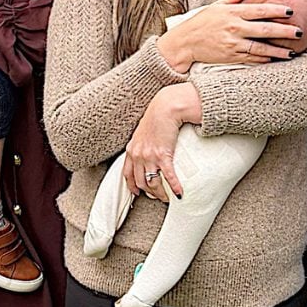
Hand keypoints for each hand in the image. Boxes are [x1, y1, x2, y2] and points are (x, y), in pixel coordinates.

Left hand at [122, 85, 201, 200]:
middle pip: (140, 182)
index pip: (127, 174)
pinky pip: (167, 176)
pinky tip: (179, 194)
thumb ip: (142, 144)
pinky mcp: (162, 155)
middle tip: (158, 197)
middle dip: (149, 193)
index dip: (132, 186)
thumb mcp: (142, 133)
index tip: (137, 193)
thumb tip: (148, 152)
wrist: (165, 108)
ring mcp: (149, 156)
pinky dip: (174, 187)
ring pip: (152, 183)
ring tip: (168, 198)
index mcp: (132, 150)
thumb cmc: (156, 118)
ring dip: (160, 193)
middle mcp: (138, 155)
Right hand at [156, 0, 301, 70]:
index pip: (259, 10)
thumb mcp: (218, 5)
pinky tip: (275, 59)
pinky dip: (264, 59)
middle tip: (299, 32)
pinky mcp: (231, 57)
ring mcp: (233, 44)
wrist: (185, 43)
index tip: (291, 11)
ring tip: (291, 52)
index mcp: (233, 13)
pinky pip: (251, 59)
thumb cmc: (203, 22)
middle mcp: (234, 28)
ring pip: (260, 48)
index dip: (276, 10)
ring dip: (277, 51)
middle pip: (264, 29)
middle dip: (284, 31)